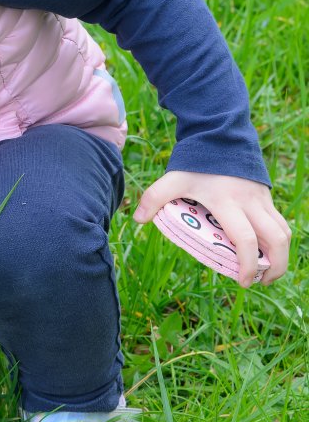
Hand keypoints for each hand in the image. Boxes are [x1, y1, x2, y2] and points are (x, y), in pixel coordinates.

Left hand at [133, 171, 290, 287]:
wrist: (220, 138)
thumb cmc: (196, 162)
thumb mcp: (173, 178)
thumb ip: (154, 197)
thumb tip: (137, 219)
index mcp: (228, 202)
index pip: (245, 239)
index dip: (247, 264)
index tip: (243, 281)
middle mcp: (250, 203)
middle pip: (276, 239)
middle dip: (275, 266)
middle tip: (262, 282)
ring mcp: (262, 200)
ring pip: (284, 232)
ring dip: (281, 255)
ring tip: (266, 272)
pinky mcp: (267, 197)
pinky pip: (280, 223)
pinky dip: (278, 240)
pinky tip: (266, 252)